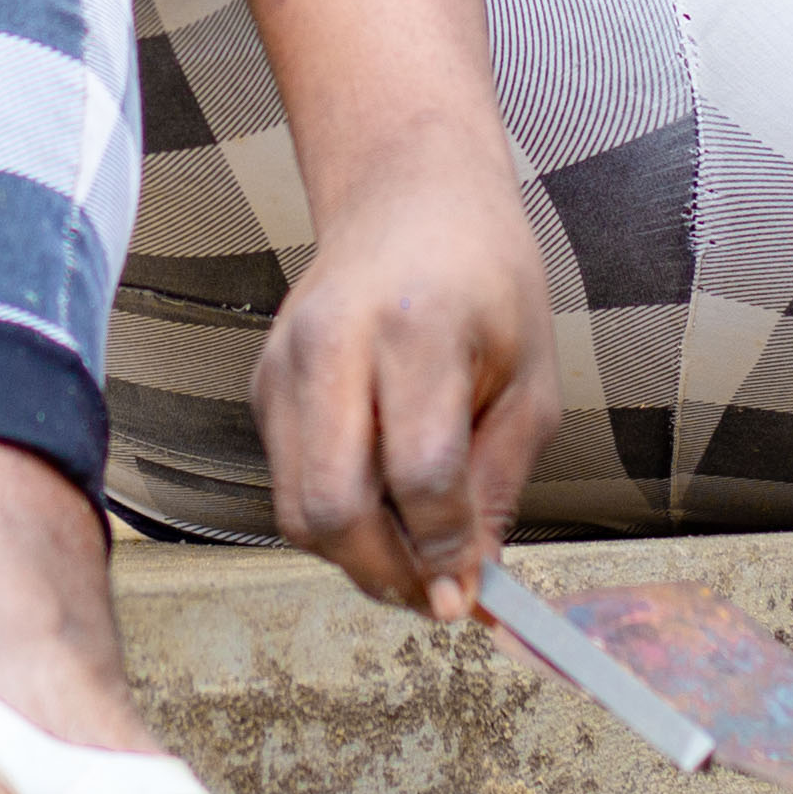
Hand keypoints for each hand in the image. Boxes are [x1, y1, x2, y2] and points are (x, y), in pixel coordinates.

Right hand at [253, 171, 557, 622]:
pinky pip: (291, 485)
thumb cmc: (482, 276)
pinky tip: (385, 510)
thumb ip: (498, 481)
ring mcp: (285, 366)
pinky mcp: (263, 385)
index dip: (446, 549)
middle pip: (334, 507)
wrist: (408, 197)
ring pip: (297, 512)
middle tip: (434, 596)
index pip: (419, 473)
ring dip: (358, 559)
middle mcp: (334, 345)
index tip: (470, 591)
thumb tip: (472, 580)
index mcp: (416, 329)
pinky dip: (337, 520)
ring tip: (415, 558)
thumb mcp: (529, 375)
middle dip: (386, 574)